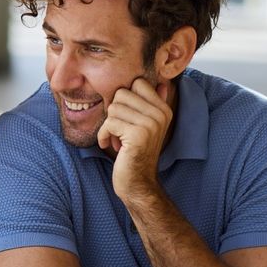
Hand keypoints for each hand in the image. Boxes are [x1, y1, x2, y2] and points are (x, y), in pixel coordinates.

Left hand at [97, 77, 172, 203]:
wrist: (137, 183)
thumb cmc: (135, 153)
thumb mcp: (145, 126)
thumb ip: (151, 104)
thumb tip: (161, 82)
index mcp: (163, 109)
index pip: (137, 83)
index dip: (123, 99)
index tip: (125, 118)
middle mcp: (160, 114)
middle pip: (122, 93)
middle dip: (114, 112)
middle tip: (119, 131)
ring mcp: (151, 124)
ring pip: (113, 108)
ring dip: (108, 126)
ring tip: (117, 139)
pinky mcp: (138, 135)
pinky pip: (109, 122)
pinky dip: (103, 135)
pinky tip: (109, 145)